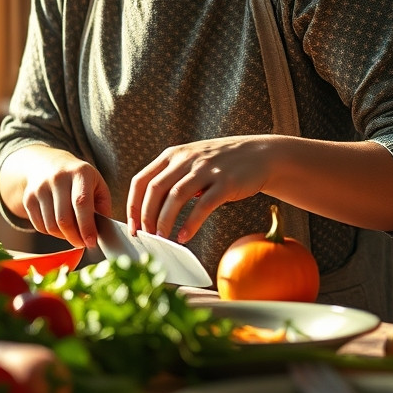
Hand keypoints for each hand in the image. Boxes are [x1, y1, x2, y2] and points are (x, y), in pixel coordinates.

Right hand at [7, 147, 111, 248]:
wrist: (48, 164)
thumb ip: (103, 207)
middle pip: (63, 219)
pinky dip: (51, 233)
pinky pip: (40, 226)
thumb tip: (101, 232)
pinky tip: (59, 227)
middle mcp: (57, 178)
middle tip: (82, 243)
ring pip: (51, 226)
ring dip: (63, 236)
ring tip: (72, 234)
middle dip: (75, 237)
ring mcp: (40, 188)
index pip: (81, 203)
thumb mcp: (97, 184)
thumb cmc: (79, 179)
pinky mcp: (28, 199)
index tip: (91, 242)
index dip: (86, 225)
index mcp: (79, 172)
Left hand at [128, 135, 275, 242]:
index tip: (132, 227)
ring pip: (176, 196)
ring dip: (165, 220)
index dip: (132, 205)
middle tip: (146, 236)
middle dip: (146, 216)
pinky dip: (191, 223)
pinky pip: (203, 205)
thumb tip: (150, 213)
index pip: (141, 180)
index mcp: (172, 155)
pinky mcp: (226, 182)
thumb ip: (171, 179)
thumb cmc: (220, 164)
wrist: (260, 154)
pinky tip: (184, 236)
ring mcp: (206, 169)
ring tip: (162, 238)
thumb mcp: (190, 162)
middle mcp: (186, 159)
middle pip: (155, 189)